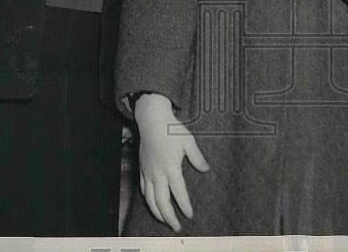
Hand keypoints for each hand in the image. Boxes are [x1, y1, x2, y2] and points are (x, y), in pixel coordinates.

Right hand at [134, 93, 209, 231]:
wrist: (151, 119)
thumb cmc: (172, 129)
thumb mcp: (188, 141)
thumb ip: (197, 157)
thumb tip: (206, 169)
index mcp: (171, 166)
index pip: (178, 192)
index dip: (184, 205)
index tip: (190, 215)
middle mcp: (158, 172)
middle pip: (161, 201)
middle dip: (169, 217)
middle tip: (177, 227)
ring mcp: (148, 172)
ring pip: (149, 198)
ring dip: (157, 212)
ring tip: (165, 221)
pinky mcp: (141, 169)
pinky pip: (143, 189)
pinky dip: (148, 200)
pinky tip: (153, 204)